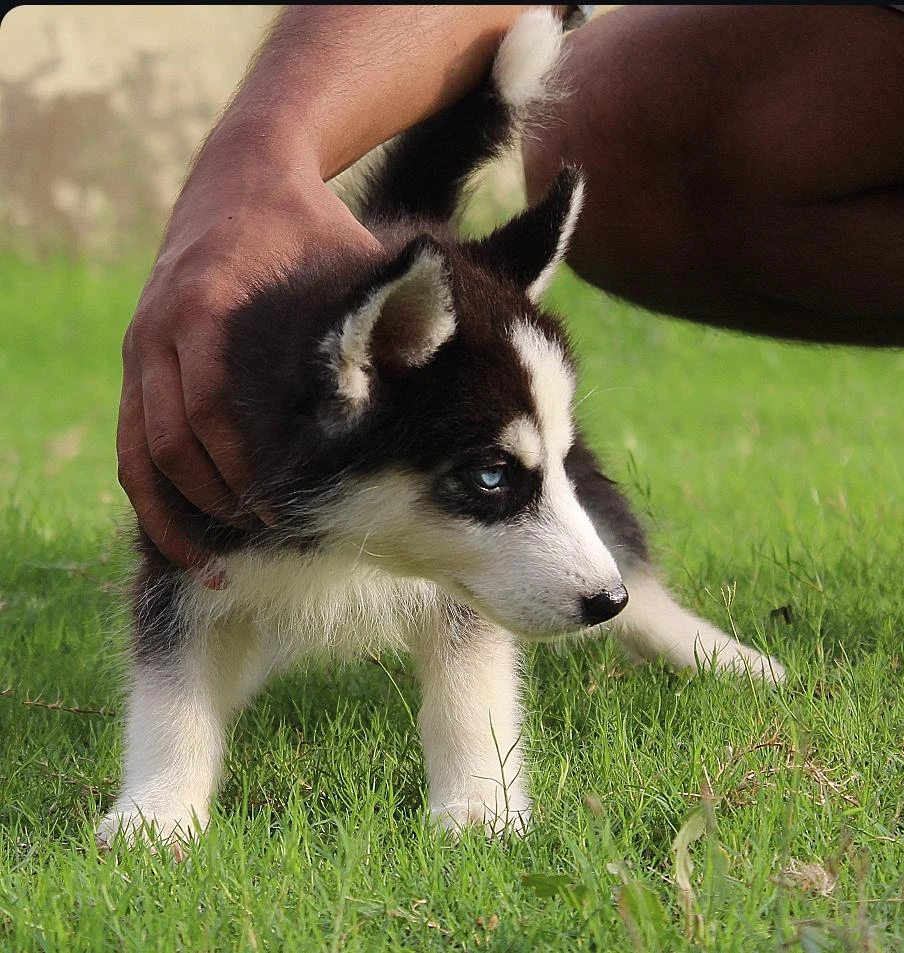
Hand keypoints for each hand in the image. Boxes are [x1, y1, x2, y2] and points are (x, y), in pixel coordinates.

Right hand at [118, 124, 377, 575]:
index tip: (283, 508)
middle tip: (267, 536)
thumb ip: (389, 310)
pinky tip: (187, 541)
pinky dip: (152, 498)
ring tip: (216, 564)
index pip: (212, 408)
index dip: (244, 466)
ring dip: (176, 514)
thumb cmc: (311, 229)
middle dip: (217, 498)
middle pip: (172, 439)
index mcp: (208, 305)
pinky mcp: (137, 362)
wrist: (243, 177)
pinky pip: (130, 445)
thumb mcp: (352, 261)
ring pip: (140, 452)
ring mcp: (140, 346)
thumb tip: (447, 358)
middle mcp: (162, 327)